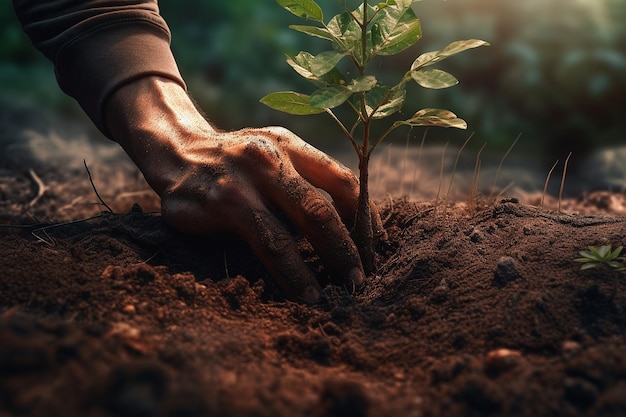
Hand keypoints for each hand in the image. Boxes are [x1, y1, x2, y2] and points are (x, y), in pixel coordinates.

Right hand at [105, 77, 381, 301]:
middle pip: (325, 206)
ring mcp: (247, 180)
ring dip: (327, 263)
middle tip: (363, 279)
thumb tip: (346, 224)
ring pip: (300, 228)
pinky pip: (269, 246)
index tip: (375, 247)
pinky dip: (292, 274)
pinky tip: (304, 294)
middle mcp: (273, 157)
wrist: (175, 149)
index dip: (366, 218)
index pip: (343, 181)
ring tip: (341, 293)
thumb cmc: (233, 162)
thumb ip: (301, 178)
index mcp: (291, 145)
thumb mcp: (270, 154)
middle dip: (350, 247)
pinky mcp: (225, 204)